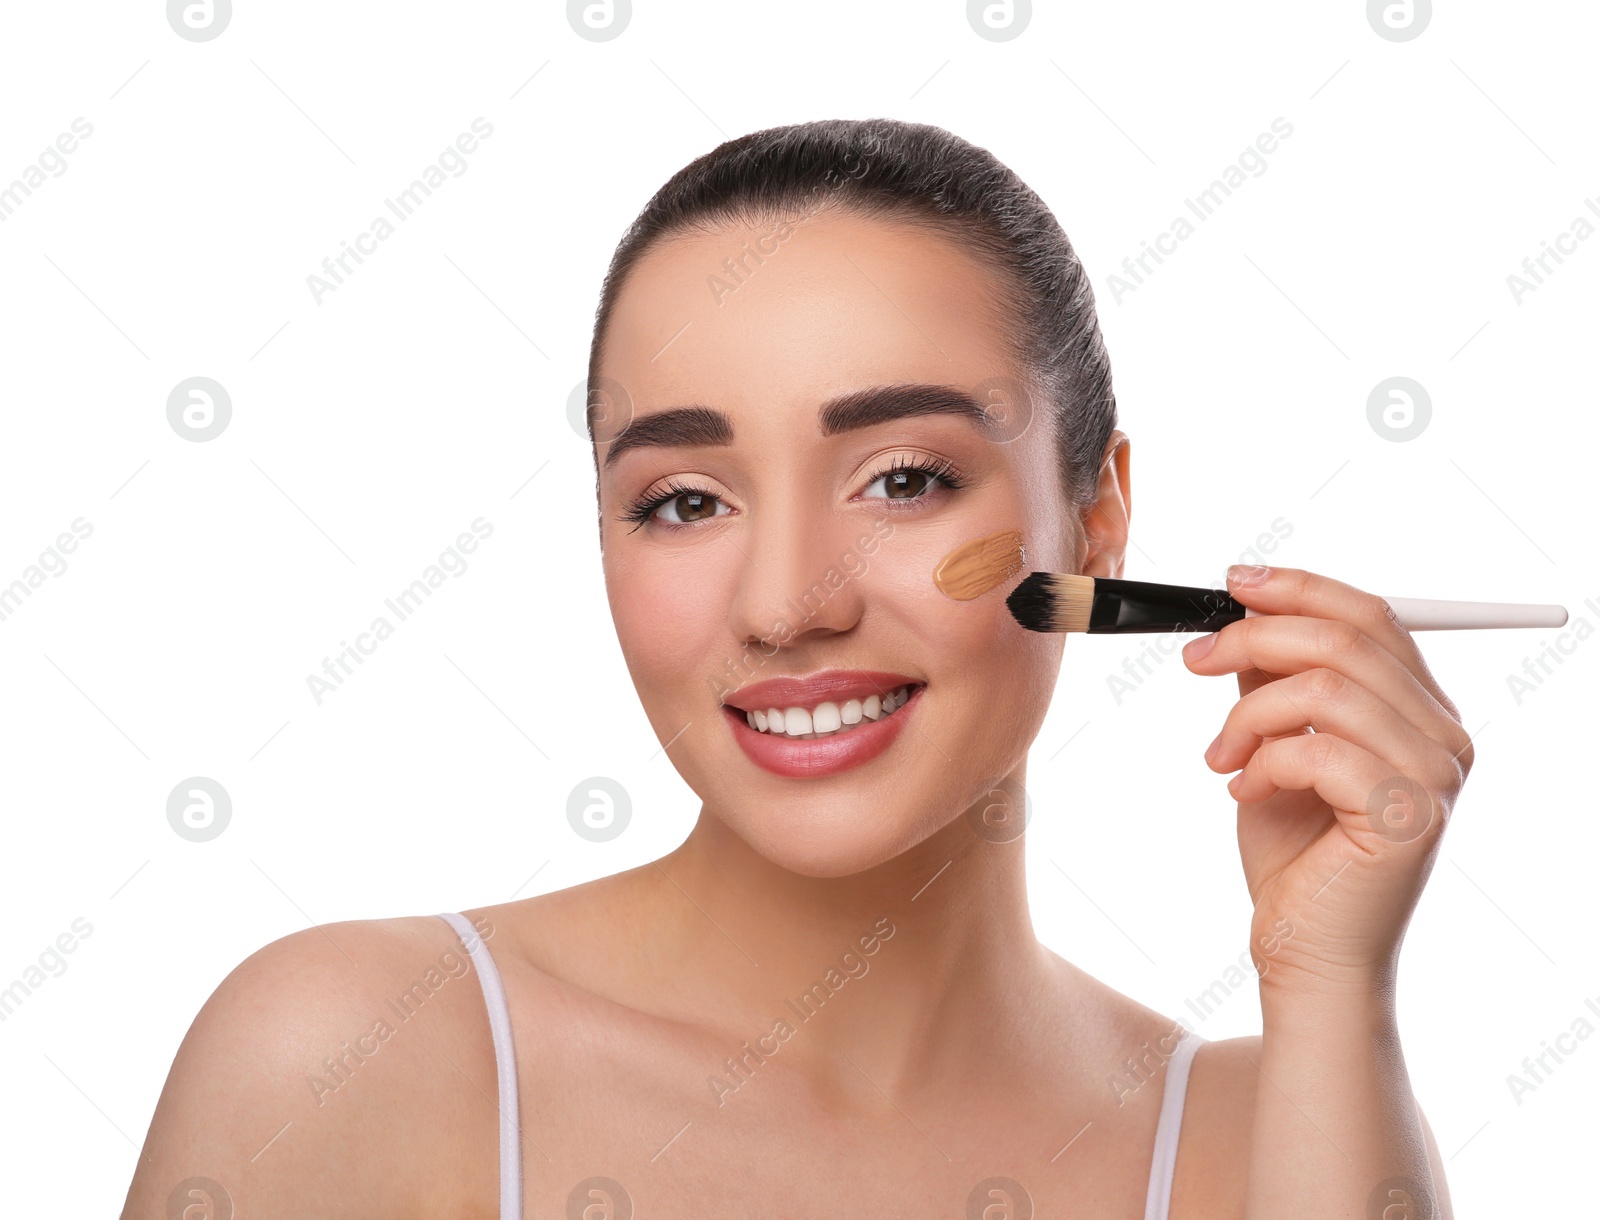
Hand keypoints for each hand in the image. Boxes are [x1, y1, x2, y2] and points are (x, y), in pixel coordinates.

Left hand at [1181, 565, 1474, 1002]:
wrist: (1302, 951)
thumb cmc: (1292, 855)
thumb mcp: (1273, 745)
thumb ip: (1274, 681)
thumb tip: (1245, 613)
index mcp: (1422, 710)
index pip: (1373, 616)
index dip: (1300, 587)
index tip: (1232, 582)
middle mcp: (1444, 736)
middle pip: (1348, 638)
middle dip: (1255, 636)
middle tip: (1194, 659)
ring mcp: (1435, 777)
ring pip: (1326, 689)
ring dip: (1248, 715)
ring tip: (1218, 755)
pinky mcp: (1408, 817)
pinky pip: (1316, 751)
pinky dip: (1261, 762)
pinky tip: (1242, 790)